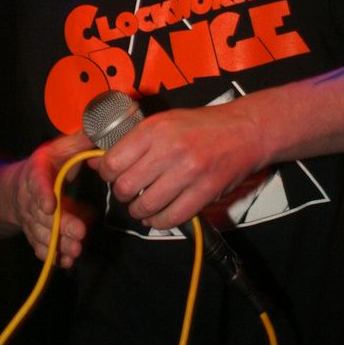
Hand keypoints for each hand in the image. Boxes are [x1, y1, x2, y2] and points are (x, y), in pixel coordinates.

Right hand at [0, 132, 94, 267]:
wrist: (18, 185)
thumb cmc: (49, 163)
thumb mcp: (61, 147)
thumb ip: (79, 141)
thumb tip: (101, 131)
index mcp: (37, 170)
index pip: (37, 181)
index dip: (42, 193)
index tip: (50, 206)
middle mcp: (29, 195)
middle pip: (42, 213)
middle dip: (61, 225)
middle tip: (79, 233)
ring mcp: (30, 216)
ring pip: (41, 232)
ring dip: (58, 244)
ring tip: (76, 251)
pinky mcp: (34, 232)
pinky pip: (39, 245)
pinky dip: (51, 256)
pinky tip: (65, 262)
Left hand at [90, 102, 263, 230]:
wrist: (246, 130)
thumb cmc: (201, 125)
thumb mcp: (164, 122)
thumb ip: (132, 140)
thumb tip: (97, 161)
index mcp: (155, 129)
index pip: (112, 161)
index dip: (107, 174)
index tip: (113, 175)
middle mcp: (170, 149)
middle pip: (125, 187)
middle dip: (122, 195)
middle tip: (129, 192)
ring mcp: (189, 172)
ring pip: (145, 206)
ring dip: (139, 212)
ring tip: (143, 206)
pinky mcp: (205, 192)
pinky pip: (171, 218)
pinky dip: (160, 222)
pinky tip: (159, 215)